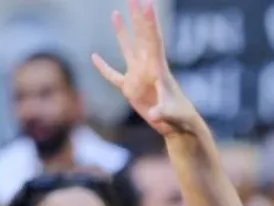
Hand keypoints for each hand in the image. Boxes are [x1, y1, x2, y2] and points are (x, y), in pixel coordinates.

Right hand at [92, 0, 200, 136]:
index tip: (147, 3)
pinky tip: (94, 57)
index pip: (153, 39)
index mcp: (157, 68)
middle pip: (141, 36)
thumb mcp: (170, 114)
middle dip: (137, 16)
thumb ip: (162, 112)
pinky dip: (104, 68)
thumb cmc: (179, 118)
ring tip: (115, 13)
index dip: (149, 22)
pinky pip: (113, 76)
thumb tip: (155, 116)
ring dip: (122, 32)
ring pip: (127, 49)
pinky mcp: (130, 89)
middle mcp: (147, 67)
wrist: (178, 127)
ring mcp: (138, 77)